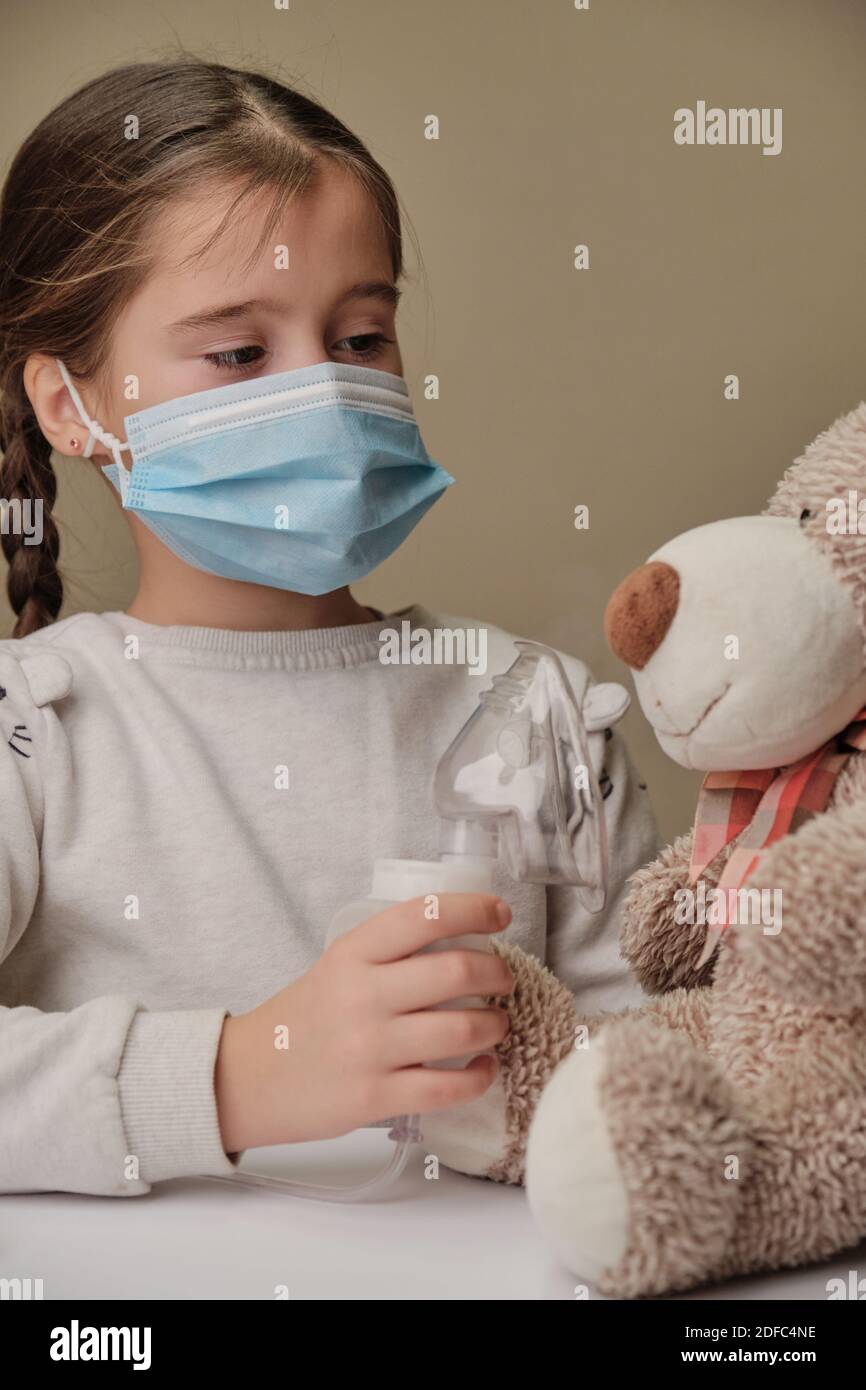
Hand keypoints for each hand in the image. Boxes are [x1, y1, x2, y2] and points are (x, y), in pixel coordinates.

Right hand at [214, 893, 514, 1151]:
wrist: (246, 1079)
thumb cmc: (304, 1018)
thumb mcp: (338, 967)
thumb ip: (391, 953)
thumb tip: (466, 940)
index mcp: (353, 953)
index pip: (425, 915)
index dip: (474, 908)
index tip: (500, 914)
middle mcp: (362, 995)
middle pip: (457, 971)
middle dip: (497, 973)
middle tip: (503, 979)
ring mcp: (369, 1048)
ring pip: (463, 1030)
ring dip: (495, 1025)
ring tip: (495, 1025)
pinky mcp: (375, 1097)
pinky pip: (449, 1087)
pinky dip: (480, 1076)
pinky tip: (482, 1067)